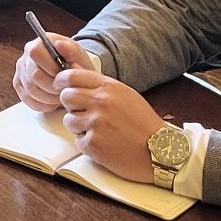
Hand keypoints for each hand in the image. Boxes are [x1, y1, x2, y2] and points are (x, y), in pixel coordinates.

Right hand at [12, 32, 94, 112]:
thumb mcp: (79, 56)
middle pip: (33, 75)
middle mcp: (26, 56)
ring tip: (62, 97)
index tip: (65, 76)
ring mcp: (20, 71)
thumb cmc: (75, 64)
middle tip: (65, 90)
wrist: (71, 74)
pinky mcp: (19, 85)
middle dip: (52, 87)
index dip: (51, 68)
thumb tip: (60, 44)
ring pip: (31, 90)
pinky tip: (54, 102)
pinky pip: (27, 99)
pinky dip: (43, 104)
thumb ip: (71, 50)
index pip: (36, 53)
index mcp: (39, 44)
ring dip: (49, 97)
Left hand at [15, 38, 163, 182]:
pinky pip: (77, 140)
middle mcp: (101, 102)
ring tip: (99, 130)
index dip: (62, 80)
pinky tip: (104, 143)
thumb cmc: (143, 123)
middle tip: (83, 112)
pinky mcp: (93, 143)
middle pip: (66, 96)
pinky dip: (87, 143)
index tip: (60, 86)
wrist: (161, 151)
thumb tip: (72, 69)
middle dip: (71, 105)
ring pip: (69, 120)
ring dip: (79, 126)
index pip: (72, 76)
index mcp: (109, 87)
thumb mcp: (125, 95)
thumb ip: (98, 83)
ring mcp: (96, 123)